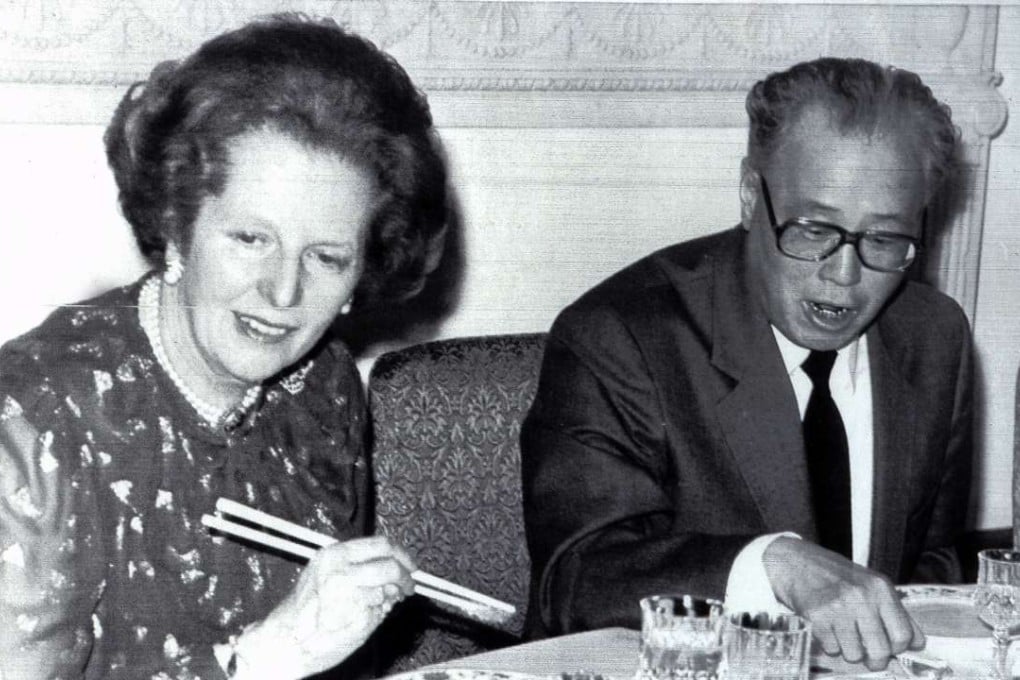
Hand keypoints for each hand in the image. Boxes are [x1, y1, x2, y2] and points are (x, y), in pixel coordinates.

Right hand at [233, 536, 415, 679]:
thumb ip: (358, 569)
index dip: (402, 555)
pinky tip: (361, 618)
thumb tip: (392, 570)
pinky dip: (378, 614)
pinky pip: (379, 611)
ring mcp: (348, 594)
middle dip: (405, 576)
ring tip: (378, 605)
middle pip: (391, 565)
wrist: (283, 643)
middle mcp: (341, 571)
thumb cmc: (304, 613)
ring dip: (391, 597)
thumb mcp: (327, 577)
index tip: (410, 565)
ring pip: (388, 589)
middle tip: (408, 586)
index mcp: (334, 555)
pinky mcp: (355, 617)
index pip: (381, 544)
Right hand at [763, 537, 923, 670]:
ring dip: (848, 651)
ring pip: (855, 654)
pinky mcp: (817, 616)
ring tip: (842, 634)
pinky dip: (830, 644)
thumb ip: (894, 611)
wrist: (795, 562)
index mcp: (880, 588)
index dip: (897, 648)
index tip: (888, 647)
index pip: (904, 635)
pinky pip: (832, 649)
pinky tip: (826, 627)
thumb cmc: (836, 576)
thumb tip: (916, 643)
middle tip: (867, 654)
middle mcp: (862, 596)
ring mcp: (838, 606)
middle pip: (881, 651)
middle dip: (875, 659)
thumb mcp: (871, 584)